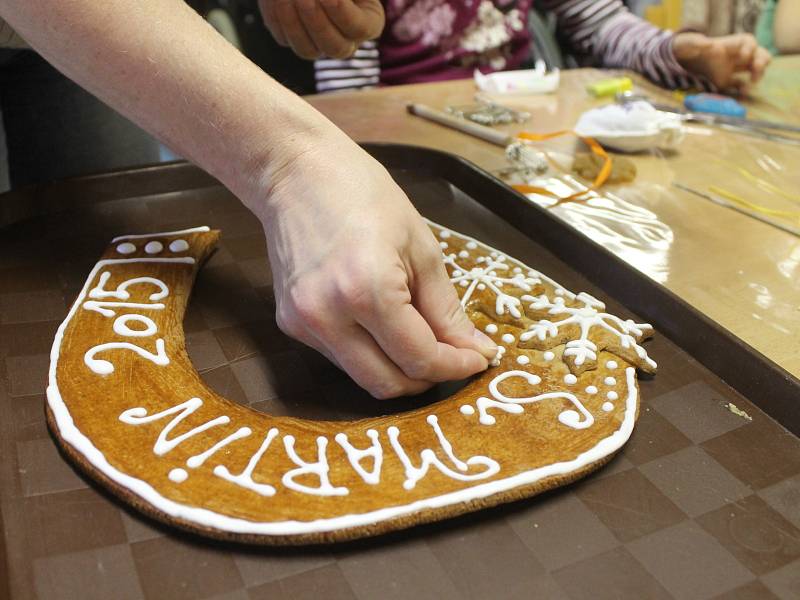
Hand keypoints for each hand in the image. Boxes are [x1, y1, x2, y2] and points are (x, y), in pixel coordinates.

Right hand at [255, 132, 496, 398]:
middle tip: (453, 356)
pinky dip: (371, 352)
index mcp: (366, 290)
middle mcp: (327, 317)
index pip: (418, 358)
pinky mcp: (289, 324)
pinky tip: (382, 323)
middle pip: (388, 384)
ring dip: (399, 368)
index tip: (478, 359)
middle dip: (428, 378)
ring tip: (420, 337)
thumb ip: (446, 309)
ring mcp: (303, 324)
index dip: (455, 366)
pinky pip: (341, 357)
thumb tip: (475, 351)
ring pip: (363, 377)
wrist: (294, 172)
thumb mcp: (421, 246)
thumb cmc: (362, 194)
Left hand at [259, 0, 383, 58]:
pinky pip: (283, 38)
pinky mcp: (291, 39)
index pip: (360, 27)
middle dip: (318, 22)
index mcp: (368, 22)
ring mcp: (317, 44)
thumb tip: (332, 0)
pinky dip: (277, 16)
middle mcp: (345, 40)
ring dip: (294, 23)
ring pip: (307, 50)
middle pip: (336, 48)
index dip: (343, 13)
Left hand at [673, 32, 770, 93]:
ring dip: (757, 74)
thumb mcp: (688, 43)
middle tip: (755, 70)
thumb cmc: (685, 48)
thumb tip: (708, 44)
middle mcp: (735, 55)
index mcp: (729, 44)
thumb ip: (696, 43)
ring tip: (752, 82)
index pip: (748, 41)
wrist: (677, 62)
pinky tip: (742, 92)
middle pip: (758, 54)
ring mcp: (732, 69)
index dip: (750, 48)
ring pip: (754, 69)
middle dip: (762, 60)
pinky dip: (743, 88)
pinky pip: (740, 85)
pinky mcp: (725, 82)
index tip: (743, 57)